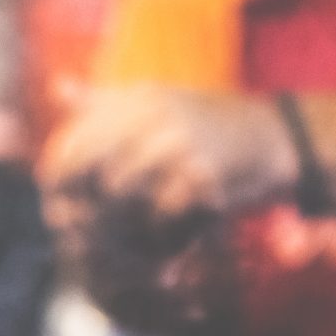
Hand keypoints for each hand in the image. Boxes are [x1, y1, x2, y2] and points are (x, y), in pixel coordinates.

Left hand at [40, 86, 299, 224]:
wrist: (278, 137)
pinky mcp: (205, 175)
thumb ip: (105, 103)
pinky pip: (162, 215)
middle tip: (81, 237)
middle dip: (84, 209)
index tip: (58, 208)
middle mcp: (155, 116)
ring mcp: (180, 144)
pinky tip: (160, 245)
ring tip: (120, 246)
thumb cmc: (210, 123)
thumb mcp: (157, 102)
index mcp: (138, 99)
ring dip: (119, 227)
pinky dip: (157, 235)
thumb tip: (58, 88)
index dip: (59, 180)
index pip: (75, 142)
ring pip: (124, 196)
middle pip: (94, 173)